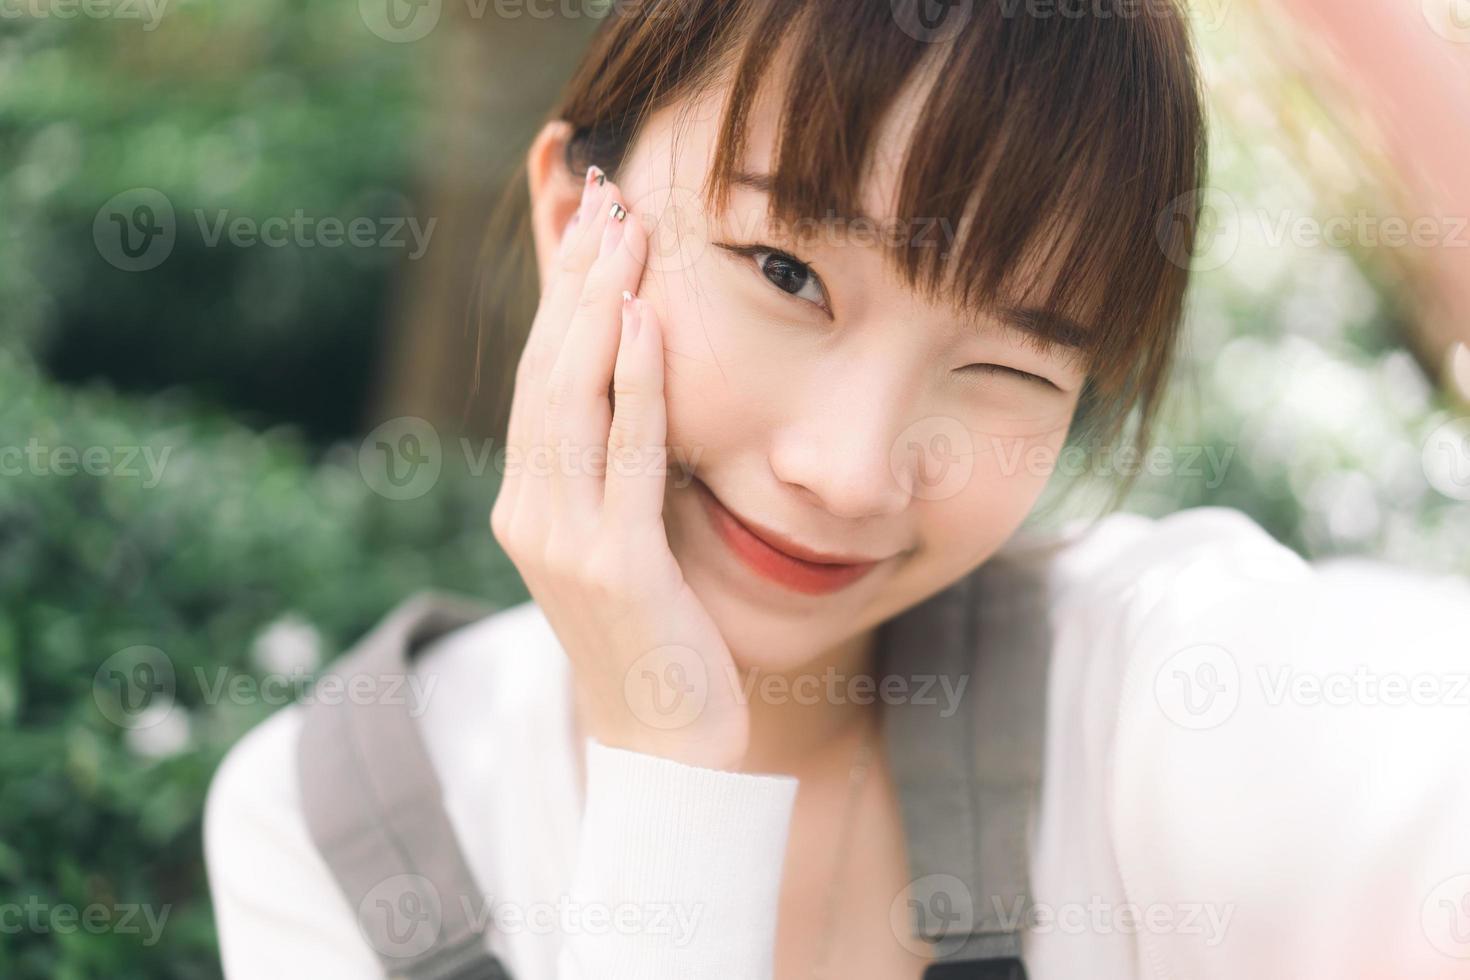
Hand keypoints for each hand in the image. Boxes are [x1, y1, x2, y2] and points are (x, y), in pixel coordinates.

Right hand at [490, 167, 747, 770]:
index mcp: (529, 502)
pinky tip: (642, 319)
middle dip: (574, 279)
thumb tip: (643, 387)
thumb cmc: (657, 635)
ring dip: (597, 306)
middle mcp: (529, 512)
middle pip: (545, 371)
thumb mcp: (627, 535)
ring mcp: (562, 540)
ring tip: (622, 229)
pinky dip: (631, 380)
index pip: (539, 377)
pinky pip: (622, 454)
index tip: (590, 220)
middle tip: (605, 196)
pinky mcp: (613, 565)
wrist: (663, 744)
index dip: (560, 295)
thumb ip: (622, 465)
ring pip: (570, 399)